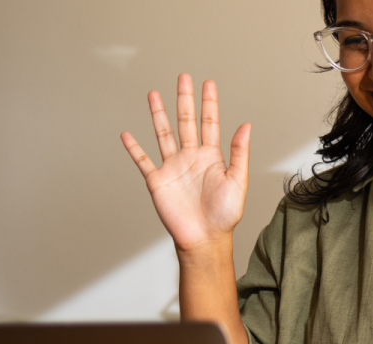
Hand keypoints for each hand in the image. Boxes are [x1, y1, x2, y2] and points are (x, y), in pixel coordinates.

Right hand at [121, 73, 251, 253]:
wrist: (205, 238)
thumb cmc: (225, 214)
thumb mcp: (237, 180)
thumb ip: (239, 152)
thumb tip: (246, 125)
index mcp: (211, 156)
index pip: (209, 122)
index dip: (208, 103)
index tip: (207, 83)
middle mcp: (191, 158)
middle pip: (185, 122)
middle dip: (184, 99)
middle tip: (183, 77)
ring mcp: (173, 167)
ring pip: (163, 134)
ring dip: (158, 114)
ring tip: (153, 94)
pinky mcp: (157, 181)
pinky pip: (143, 161)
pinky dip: (134, 148)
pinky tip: (127, 134)